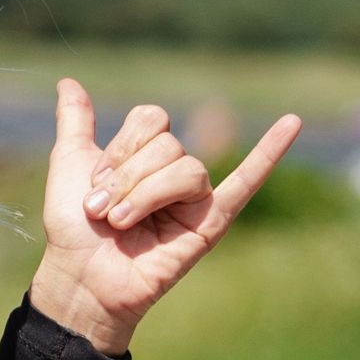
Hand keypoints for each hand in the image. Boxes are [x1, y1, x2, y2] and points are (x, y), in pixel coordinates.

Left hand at [25, 80, 301, 356]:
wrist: (81, 277)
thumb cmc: (74, 228)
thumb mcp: (68, 164)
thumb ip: (75, 122)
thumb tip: (68, 81)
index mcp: (146, 153)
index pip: (151, 118)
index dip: (119, 147)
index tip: (93, 181)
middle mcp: (173, 171)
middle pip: (168, 144)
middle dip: (127, 176)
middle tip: (102, 211)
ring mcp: (194, 197)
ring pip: (186, 169)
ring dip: (146, 193)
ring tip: (120, 223)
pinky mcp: (210, 223)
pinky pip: (246, 184)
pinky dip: (268, 154)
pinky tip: (291, 123)